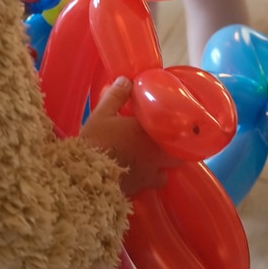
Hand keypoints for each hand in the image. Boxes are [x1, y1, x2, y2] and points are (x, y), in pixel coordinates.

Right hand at [81, 80, 178, 197]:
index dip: (181, 129)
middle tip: (166, 143)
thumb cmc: (96, 141)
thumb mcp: (102, 114)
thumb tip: (126, 80)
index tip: (181, 125)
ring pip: (166, 172)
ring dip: (163, 167)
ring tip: (154, 161)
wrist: (86, 175)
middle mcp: (156, 154)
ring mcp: (150, 174)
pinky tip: (141, 175)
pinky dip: (150, 180)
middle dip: (174, 150)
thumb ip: (116, 97)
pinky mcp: (141, 188)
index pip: (177, 131)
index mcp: (150, 133)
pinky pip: (152, 184)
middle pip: (178, 155)